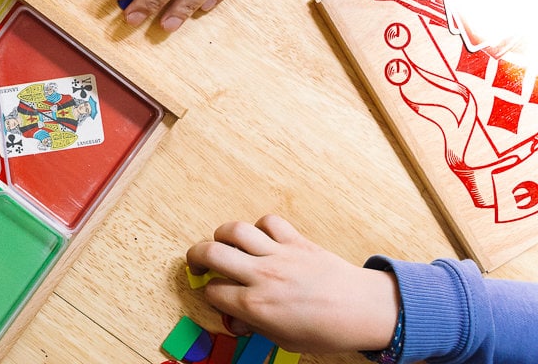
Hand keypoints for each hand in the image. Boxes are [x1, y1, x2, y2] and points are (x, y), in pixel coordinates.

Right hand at [186, 215, 398, 352]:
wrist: (364, 310)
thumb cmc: (328, 330)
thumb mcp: (285, 339)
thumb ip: (254, 325)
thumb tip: (235, 318)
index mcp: (256, 305)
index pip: (213, 291)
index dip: (210, 294)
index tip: (217, 296)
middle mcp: (261, 275)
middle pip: (212, 253)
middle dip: (196, 256)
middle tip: (198, 262)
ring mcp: (278, 255)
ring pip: (235, 230)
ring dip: (223, 235)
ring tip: (224, 244)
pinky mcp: (295, 241)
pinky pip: (269, 222)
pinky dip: (260, 226)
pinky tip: (262, 238)